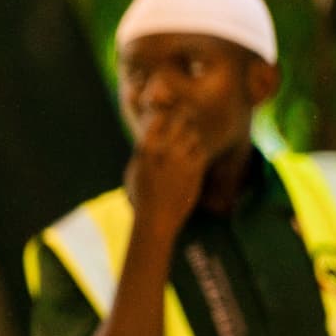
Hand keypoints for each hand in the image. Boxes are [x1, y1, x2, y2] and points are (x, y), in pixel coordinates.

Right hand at [122, 110, 214, 235]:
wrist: (157, 219)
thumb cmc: (141, 197)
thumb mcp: (134, 172)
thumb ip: (142, 153)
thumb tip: (149, 137)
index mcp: (145, 149)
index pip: (159, 119)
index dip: (164, 117)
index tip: (167, 120)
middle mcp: (163, 151)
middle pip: (179, 122)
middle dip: (182, 121)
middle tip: (184, 122)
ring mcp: (180, 159)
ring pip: (192, 136)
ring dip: (190, 139)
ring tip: (186, 147)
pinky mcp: (195, 169)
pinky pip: (201, 151)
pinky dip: (197, 153)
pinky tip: (192, 161)